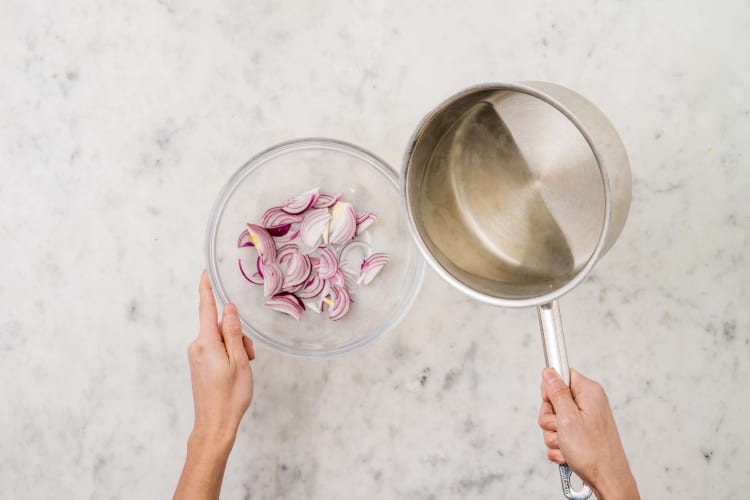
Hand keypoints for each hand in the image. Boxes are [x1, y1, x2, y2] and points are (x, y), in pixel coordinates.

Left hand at [174, 271, 255, 499]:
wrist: (214, 424)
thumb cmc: (230, 396)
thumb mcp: (239, 360)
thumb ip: (232, 332)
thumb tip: (228, 309)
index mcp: (206, 342)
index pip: (206, 308)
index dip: (206, 288)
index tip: (205, 272)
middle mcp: (197, 346)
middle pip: (218, 325)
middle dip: (237, 332)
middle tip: (249, 354)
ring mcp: (196, 356)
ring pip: (220, 338)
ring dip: (235, 346)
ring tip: (244, 366)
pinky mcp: (199, 364)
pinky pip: (216, 349)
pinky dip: (229, 354)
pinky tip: (236, 370)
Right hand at [538, 368, 638, 499]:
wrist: (608, 480)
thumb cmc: (593, 452)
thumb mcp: (568, 418)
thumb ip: (556, 392)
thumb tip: (549, 371)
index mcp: (589, 392)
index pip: (561, 375)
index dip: (551, 390)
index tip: (552, 404)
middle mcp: (588, 403)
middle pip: (554, 400)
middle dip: (550, 419)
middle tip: (560, 429)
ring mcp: (585, 420)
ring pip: (554, 420)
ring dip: (554, 435)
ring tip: (567, 444)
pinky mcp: (581, 434)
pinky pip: (560, 435)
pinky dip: (560, 446)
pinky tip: (569, 453)